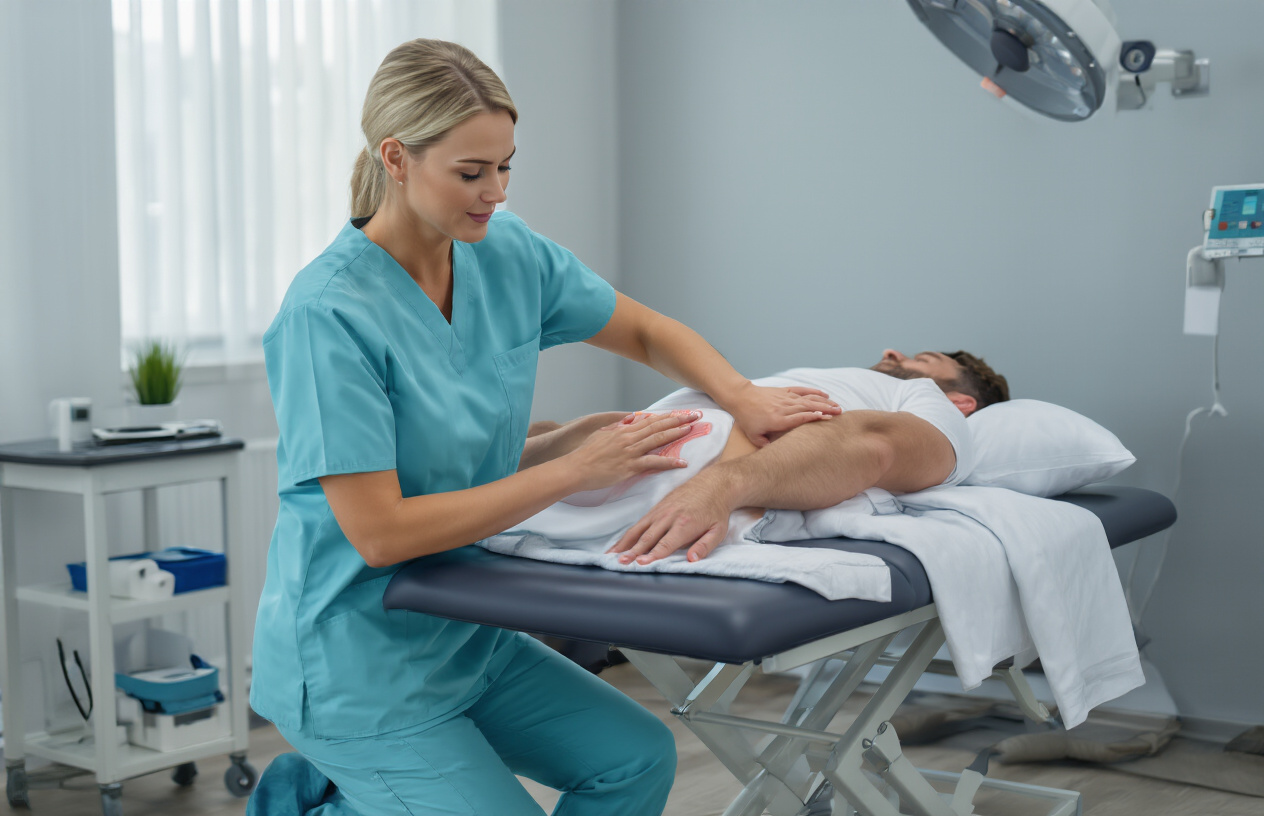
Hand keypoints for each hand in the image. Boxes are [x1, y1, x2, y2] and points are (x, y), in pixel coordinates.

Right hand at [564, 411, 700, 492]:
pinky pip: (653, 462)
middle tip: (696, 416)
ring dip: (676, 434)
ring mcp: (630, 451)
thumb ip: (617, 427)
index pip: (650, 420)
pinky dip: (669, 462)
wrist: (576, 468)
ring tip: (692, 430)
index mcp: (623, 430)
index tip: (681, 413)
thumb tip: (630, 419)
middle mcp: (629, 438)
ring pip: (658, 439)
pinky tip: (682, 462)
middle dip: (678, 420)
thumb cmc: (586, 454)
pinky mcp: (630, 466)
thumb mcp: (602, 436)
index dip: (667, 416)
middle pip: (658, 426)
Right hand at [606, 472, 733, 564]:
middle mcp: (669, 517)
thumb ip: (705, 546)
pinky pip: (639, 523)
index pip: (665, 543)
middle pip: (647, 537)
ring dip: (624, 544)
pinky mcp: (656, 508)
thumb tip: (693, 560)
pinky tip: (619, 545)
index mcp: (685, 524)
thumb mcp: (718, 530)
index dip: (653, 554)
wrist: (713, 484)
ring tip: (611, 555)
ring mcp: (660, 511)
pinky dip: (627, 535)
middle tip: (620, 563)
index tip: (641, 563)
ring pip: (639, 530)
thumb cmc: (716, 510)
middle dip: (633, 551)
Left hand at [726, 383, 840, 446]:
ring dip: (823, 401)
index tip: (828, 419)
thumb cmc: (747, 418)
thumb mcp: (754, 436)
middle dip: (825, 409)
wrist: (740, 398)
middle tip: (840, 412)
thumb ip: (766, 446)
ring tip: (837, 405)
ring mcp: (785, 398)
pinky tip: (825, 393)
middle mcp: (784, 408)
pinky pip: (801, 390)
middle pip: (808, 407)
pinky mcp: (784, 391)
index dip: (814, 417)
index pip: (800, 418)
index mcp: (778, 420)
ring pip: (807, 399)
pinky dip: (814, 391)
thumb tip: (777, 455)